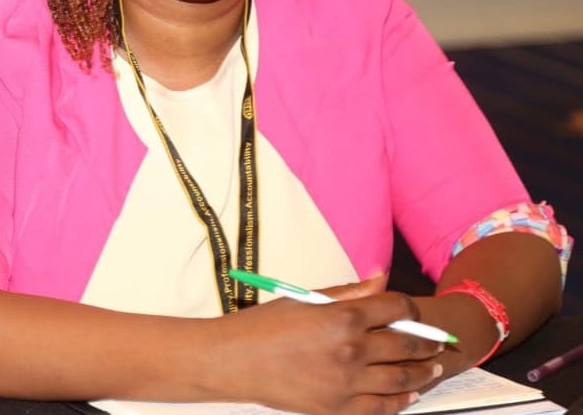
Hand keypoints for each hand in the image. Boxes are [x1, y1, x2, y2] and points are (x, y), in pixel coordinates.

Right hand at [209, 288, 444, 414]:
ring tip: (435, 367)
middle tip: (440, 341)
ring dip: (423, 372)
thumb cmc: (268, 324)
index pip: (397, 310)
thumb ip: (351, 290)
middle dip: (428, 342)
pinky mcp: (338, 410)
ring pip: (401, 380)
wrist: (236, 362)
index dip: (413, 310)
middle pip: (406, 346)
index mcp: (343, 316)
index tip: (417, 312)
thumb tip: (381, 276)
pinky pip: (381, 408)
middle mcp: (351, 351)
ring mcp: (346, 384)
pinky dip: (401, 401)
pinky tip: (411, 394)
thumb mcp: (309, 297)